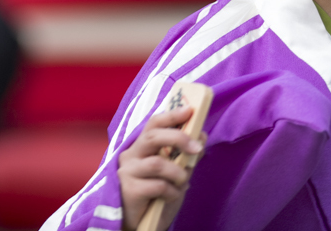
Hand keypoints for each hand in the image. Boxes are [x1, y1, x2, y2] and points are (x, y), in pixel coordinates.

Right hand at [118, 106, 206, 230]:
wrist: (141, 223)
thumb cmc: (157, 193)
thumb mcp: (176, 171)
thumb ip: (186, 154)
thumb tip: (202, 135)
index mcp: (142, 146)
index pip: (153, 123)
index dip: (171, 115)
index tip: (189, 110)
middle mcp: (131, 155)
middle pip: (153, 137)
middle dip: (179, 138)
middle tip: (197, 148)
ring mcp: (128, 172)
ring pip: (158, 163)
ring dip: (178, 173)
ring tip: (182, 182)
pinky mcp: (129, 190)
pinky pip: (158, 186)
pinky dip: (172, 192)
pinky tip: (171, 197)